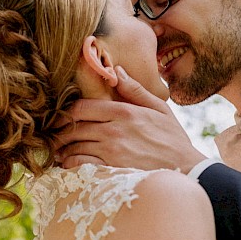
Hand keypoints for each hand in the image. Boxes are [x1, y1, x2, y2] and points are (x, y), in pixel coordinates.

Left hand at [57, 66, 206, 172]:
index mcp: (124, 111)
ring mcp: (112, 151)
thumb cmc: (172, 139)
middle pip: (74, 126)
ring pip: (75, 146)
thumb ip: (135, 90)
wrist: (187, 169)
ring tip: (58, 151)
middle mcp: (114, 129)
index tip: (61, 117)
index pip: (83, 107)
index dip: (66, 112)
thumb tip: (117, 69)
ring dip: (63, 148)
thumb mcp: (159, 109)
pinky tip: (69, 165)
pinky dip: (71, 164)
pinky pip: (81, 164)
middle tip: (53, 135)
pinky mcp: (112, 169)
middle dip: (60, 131)